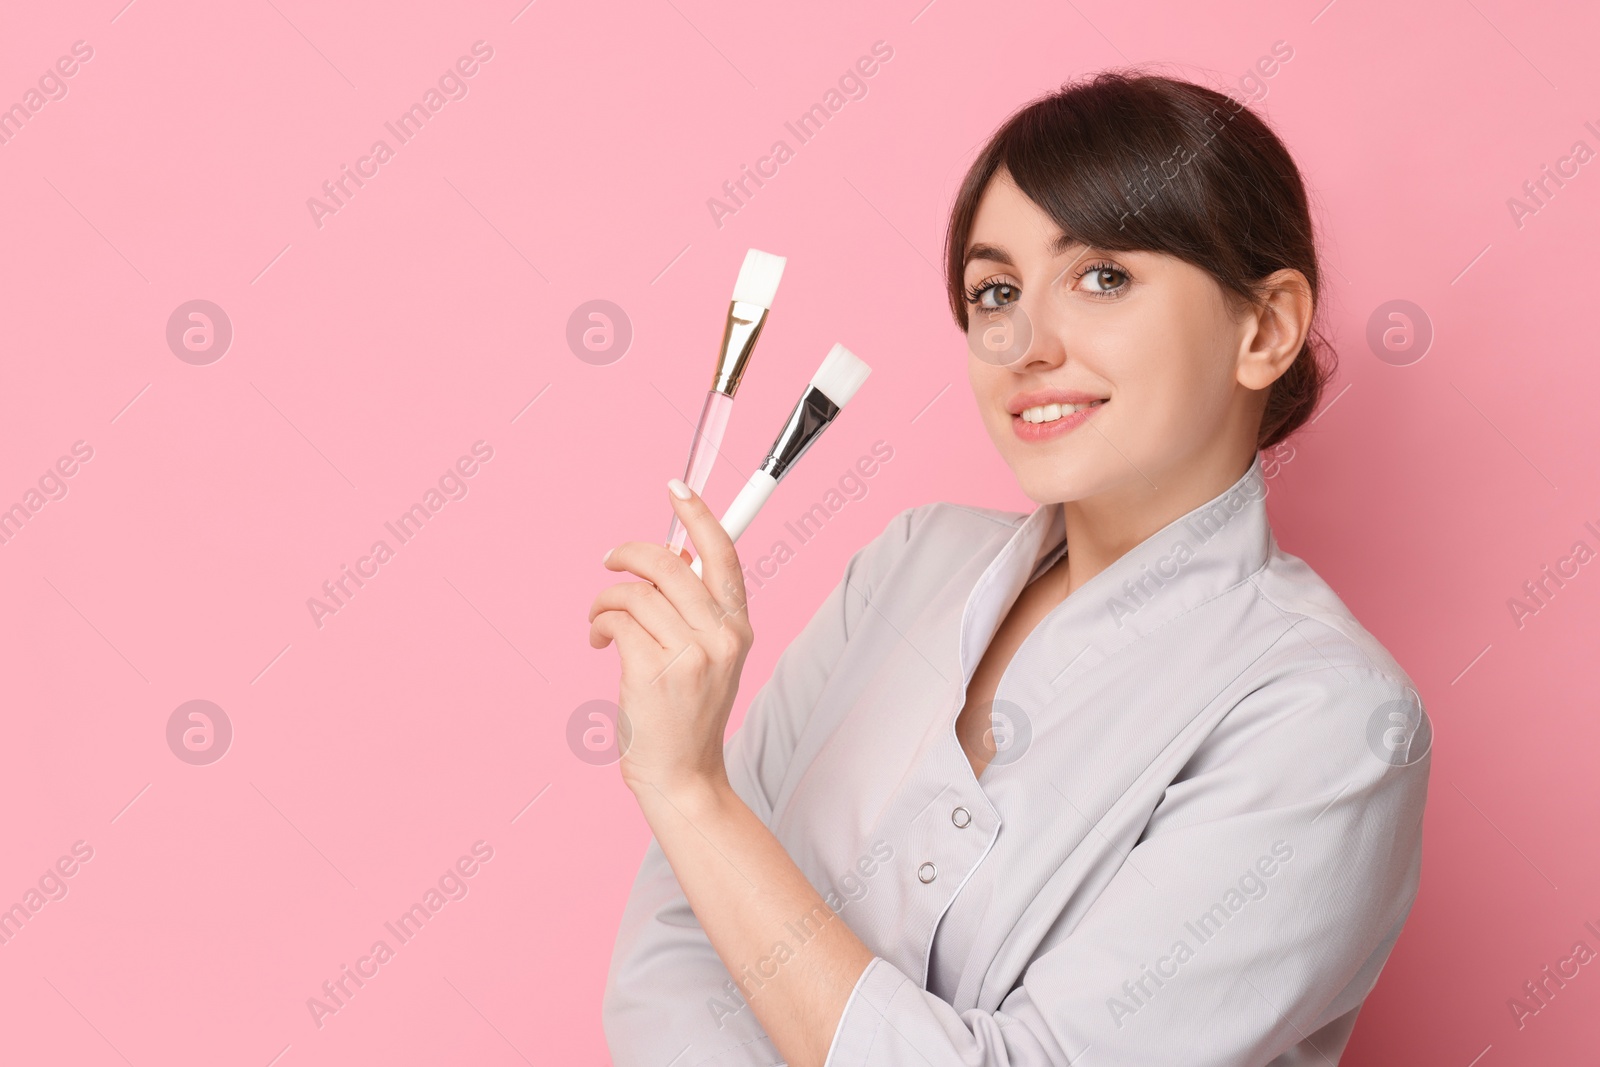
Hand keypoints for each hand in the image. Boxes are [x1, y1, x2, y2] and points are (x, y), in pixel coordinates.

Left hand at [589, 478, 753, 798]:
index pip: (723, 553)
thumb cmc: (689, 714)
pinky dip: (599, 625)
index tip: (676, 487)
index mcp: (738, 627)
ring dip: (606, 601)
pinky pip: (615, 620)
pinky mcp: (653, 671)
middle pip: (667, 564)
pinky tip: (600, 643)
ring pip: (634, 593)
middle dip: (628, 555)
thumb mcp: (710, 656)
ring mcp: (689, 655)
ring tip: (601, 623)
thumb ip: (698, 609)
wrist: (683, 776)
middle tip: (609, 561)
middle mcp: (721, 636)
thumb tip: (673, 557)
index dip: (699, 514)